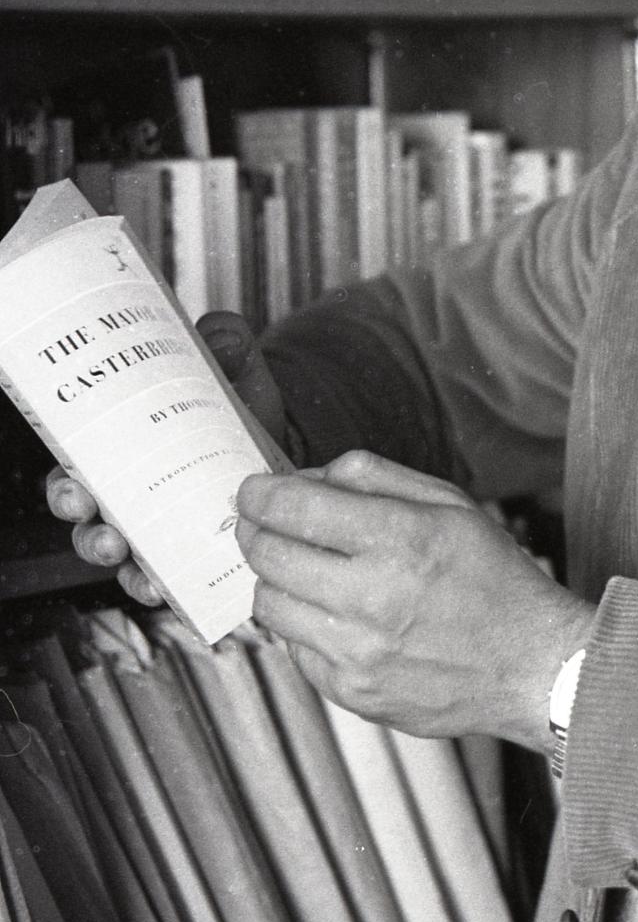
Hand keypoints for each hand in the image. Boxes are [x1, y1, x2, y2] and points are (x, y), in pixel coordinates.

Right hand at [45, 310, 286, 604]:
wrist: (286, 444)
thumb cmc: (240, 405)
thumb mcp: (234, 369)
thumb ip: (226, 344)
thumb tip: (218, 332)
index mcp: (121, 448)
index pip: (75, 471)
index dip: (66, 487)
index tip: (78, 491)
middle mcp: (129, 495)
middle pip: (90, 523)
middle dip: (90, 534)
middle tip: (107, 532)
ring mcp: (159, 529)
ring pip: (123, 558)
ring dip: (125, 568)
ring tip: (140, 569)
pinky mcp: (191, 552)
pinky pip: (168, 579)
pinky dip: (164, 586)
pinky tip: (169, 589)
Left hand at [235, 450, 595, 748]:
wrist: (531, 666)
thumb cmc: (494, 580)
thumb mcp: (449, 504)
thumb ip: (373, 477)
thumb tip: (306, 476)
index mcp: (400, 540)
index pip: (294, 507)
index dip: (260, 493)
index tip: (253, 490)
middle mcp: (373, 598)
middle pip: (268, 555)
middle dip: (254, 530)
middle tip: (259, 523)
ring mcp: (358, 653)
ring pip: (269, 605)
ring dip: (273, 578)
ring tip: (298, 567)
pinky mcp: (352, 693)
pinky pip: (293, 648)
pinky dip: (300, 624)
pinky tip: (329, 612)